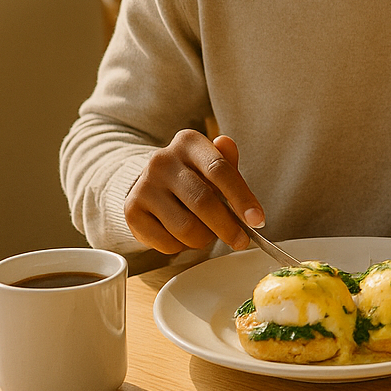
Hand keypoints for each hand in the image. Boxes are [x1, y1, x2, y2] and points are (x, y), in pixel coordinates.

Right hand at [123, 131, 265, 253]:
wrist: (151, 185)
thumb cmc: (193, 176)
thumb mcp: (213, 165)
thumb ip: (227, 163)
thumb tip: (228, 144)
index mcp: (188, 142)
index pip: (220, 170)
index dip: (241, 198)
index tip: (257, 221)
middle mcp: (162, 160)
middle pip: (203, 201)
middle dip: (227, 227)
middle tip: (240, 241)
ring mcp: (144, 186)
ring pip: (185, 227)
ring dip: (204, 239)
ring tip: (208, 234)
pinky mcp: (132, 211)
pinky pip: (167, 242)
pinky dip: (182, 247)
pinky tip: (184, 237)